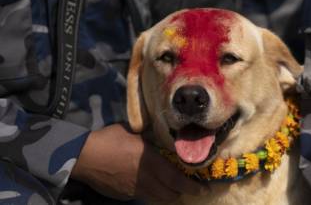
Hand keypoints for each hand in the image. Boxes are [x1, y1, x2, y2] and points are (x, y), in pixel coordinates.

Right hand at [71, 123, 204, 201]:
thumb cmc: (111, 139)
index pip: (178, 180)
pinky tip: (152, 186)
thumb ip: (152, 135)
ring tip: (174, 189)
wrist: (86, 157)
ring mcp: (135, 190)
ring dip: (169, 195)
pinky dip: (153, 194)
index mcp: (152, 163)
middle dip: (183, 192)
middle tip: (190, 186)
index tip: (204, 188)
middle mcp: (147, 180)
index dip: (193, 186)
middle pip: (171, 194)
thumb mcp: (135, 132)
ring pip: (159, 199)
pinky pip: (144, 197)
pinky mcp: (125, 194)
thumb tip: (164, 132)